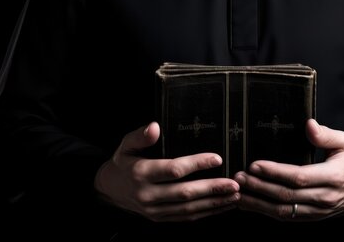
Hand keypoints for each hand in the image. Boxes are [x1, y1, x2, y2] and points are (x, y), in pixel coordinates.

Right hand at [94, 122, 239, 220]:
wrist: (108, 190)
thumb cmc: (123, 162)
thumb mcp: (126, 145)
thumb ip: (141, 136)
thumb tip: (155, 126)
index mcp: (141, 173)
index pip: (173, 169)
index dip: (197, 164)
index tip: (217, 158)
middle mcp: (148, 194)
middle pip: (185, 193)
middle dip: (212, 188)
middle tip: (235, 183)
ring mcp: (154, 210)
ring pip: (188, 209)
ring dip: (214, 203)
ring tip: (235, 196)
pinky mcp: (160, 218)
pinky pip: (186, 218)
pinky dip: (206, 213)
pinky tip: (222, 206)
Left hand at [235, 119, 343, 220]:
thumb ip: (326, 135)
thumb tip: (309, 125)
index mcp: (333, 177)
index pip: (299, 177)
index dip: (275, 172)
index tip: (255, 164)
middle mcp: (324, 197)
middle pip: (286, 196)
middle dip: (259, 187)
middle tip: (238, 177)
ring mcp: (318, 211)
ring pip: (283, 211)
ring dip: (258, 203)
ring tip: (238, 192)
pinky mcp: (312, 217)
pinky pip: (286, 217)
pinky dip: (265, 212)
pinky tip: (250, 203)